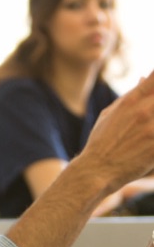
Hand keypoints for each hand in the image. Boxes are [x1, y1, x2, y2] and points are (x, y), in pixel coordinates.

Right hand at [79, 70, 153, 195]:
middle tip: (149, 116)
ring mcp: (152, 129)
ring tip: (148, 126)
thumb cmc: (101, 141)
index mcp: (130, 101)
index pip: (153, 78)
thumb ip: (130, 96)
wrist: (98, 169)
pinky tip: (149, 138)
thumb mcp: (109, 114)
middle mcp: (144, 112)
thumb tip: (144, 78)